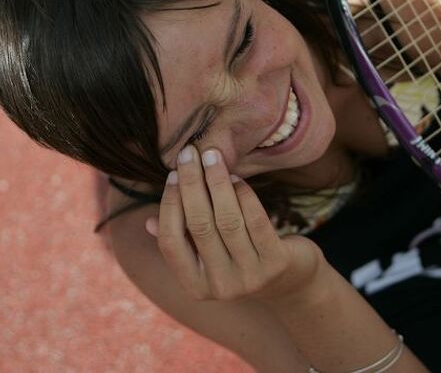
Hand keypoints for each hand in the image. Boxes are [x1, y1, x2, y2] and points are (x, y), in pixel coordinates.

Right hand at [148, 144, 324, 302]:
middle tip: (189, 153)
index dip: (169, 205)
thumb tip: (149, 222)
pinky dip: (244, 195)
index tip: (172, 174)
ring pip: (227, 220)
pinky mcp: (276, 263)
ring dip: (217, 183)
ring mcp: (250, 277)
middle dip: (192, 183)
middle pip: (199, 226)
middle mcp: (221, 287)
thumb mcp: (208, 256)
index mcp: (196, 286)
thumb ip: (182, 240)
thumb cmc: (239, 259)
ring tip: (212, 156)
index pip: (171, 242)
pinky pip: (256, 221)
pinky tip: (236, 177)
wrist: (290, 281)